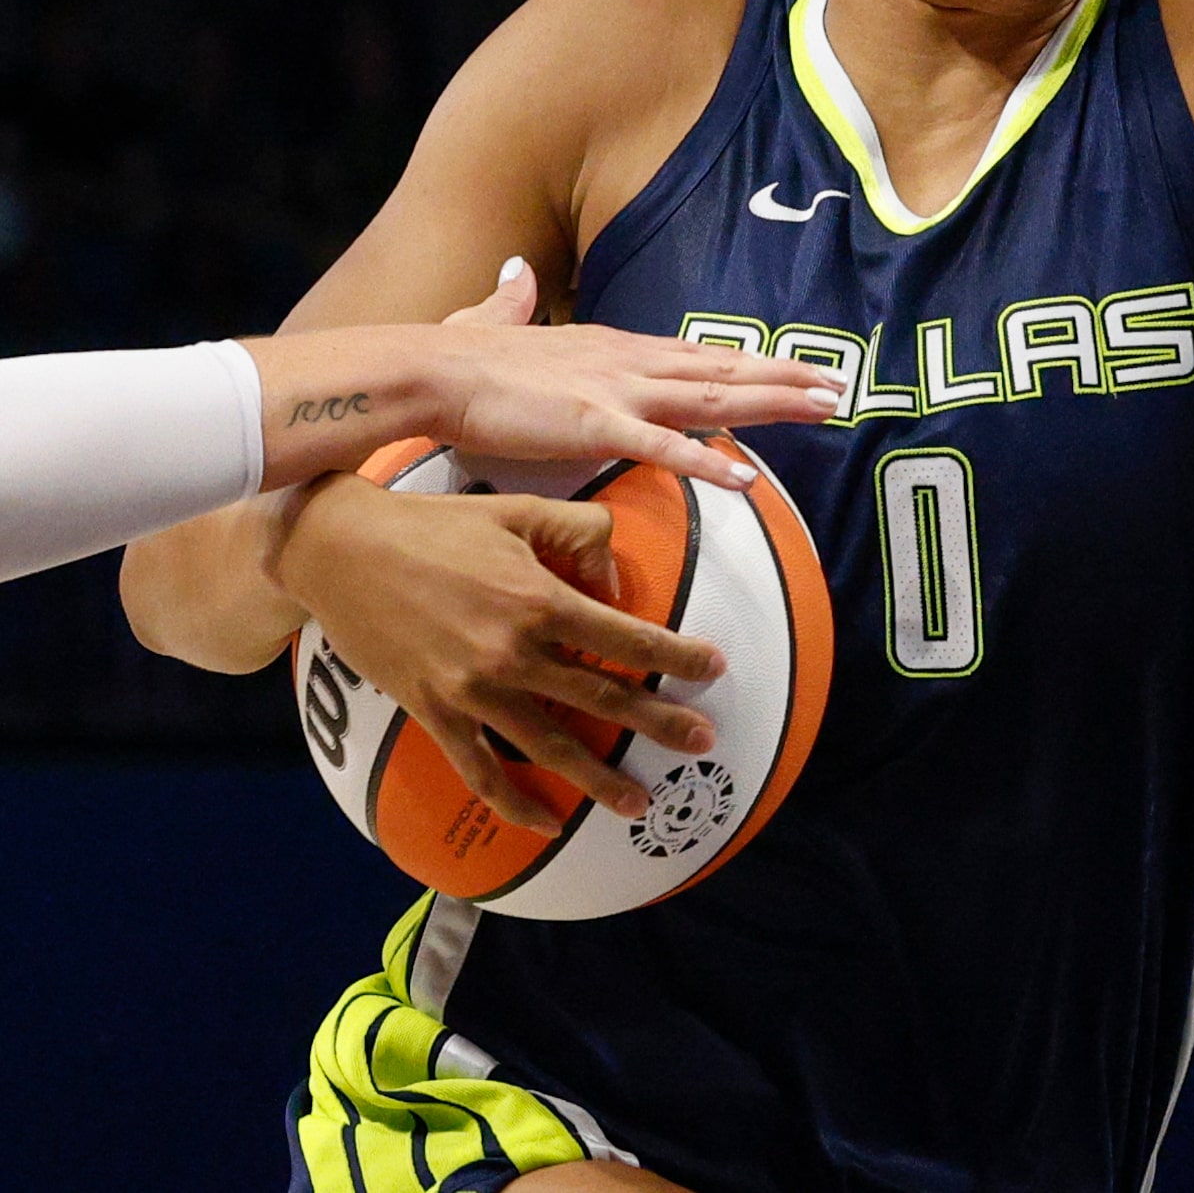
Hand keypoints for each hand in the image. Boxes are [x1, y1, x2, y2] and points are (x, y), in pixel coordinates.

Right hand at [275, 471, 723, 829]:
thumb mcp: (521, 511)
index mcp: (541, 601)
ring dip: (598, 779)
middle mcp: (514, 653)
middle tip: (704, 743)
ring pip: (551, 745)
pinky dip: (514, 802)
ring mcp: (472, 690)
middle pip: (602, 698)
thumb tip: (613, 586)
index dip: (676, 656)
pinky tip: (547, 822)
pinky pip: (480, 769)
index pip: (628, 638)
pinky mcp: (433, 712)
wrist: (342, 552)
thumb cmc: (438, 526)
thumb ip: (583, 534)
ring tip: (639, 802)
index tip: (713, 669)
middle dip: (659, 724)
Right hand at [428, 259, 842, 486]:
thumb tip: (517, 275)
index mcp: (614, 346)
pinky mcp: (595, 423)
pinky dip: (707, 460)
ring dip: (772, 403)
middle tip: (838, 385)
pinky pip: (664, 446)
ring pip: (712, 397)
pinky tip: (745, 476)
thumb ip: (518, 303)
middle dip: (784, 377)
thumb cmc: (460, 356)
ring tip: (823, 409)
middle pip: (723, 368)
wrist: (430, 369)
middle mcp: (629, 361)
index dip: (751, 362)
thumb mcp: (503, 323)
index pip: (698, 354)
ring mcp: (617, 391)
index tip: (794, 369)